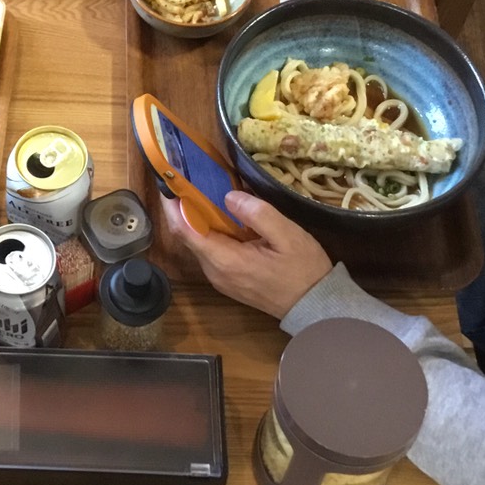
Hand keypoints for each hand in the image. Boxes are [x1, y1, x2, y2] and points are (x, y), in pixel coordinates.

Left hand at [163, 191, 331, 318]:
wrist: (315, 306)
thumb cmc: (303, 269)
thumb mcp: (288, 235)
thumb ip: (258, 214)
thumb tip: (229, 197)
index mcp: (225, 260)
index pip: (185, 231)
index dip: (172, 206)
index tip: (169, 181)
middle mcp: (215, 272)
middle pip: (188, 236)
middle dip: (184, 208)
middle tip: (191, 179)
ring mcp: (220, 279)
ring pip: (199, 243)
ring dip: (198, 220)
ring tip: (206, 192)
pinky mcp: (228, 280)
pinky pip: (211, 252)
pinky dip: (210, 232)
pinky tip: (224, 217)